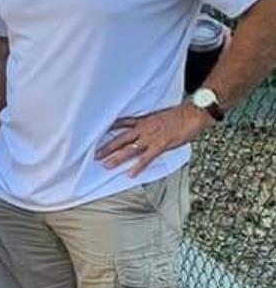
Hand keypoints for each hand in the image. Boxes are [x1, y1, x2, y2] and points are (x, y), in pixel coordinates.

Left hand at [95, 102, 209, 176]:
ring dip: (117, 158)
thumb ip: (150, 123)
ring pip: (129, 149)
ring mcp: (150, 137)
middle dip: (107, 147)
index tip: (97, 133)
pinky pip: (146, 158)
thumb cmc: (179, 114)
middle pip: (120, 139)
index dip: (109, 129)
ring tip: (106, 165)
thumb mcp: (159, 116)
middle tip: (95, 155)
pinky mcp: (160, 145)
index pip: (121, 123)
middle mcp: (143, 129)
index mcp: (143, 120)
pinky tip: (130, 174)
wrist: (192, 113)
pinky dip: (138, 167)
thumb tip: (147, 128)